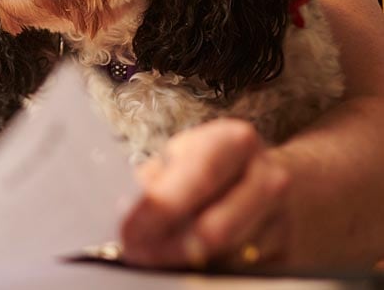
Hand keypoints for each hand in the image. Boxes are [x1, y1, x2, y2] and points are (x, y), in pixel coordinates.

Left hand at [121, 119, 292, 269]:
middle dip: (168, 247)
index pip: (199, 176)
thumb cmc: (210, 167)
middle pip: (217, 228)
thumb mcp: (181, 156)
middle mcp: (268, 179)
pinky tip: (185, 264)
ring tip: (152, 258)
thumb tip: (130, 211)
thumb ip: (156, 180)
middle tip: (135, 253)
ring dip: (184, 264)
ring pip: (227, 258)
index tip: (128, 230)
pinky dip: (206, 273)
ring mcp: (283, 220)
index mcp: (236, 142)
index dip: (162, 208)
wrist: (269, 178)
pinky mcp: (288, 255)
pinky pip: (241, 273)